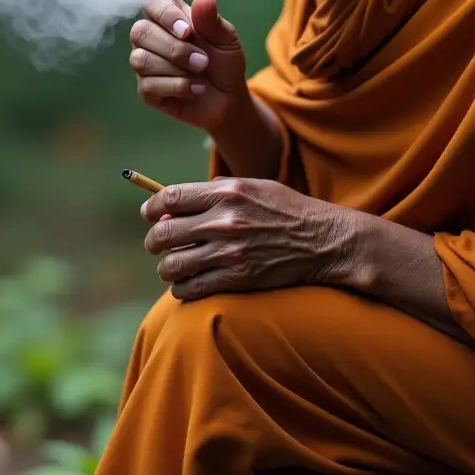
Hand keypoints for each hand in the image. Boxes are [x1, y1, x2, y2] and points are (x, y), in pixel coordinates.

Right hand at [129, 0, 246, 130]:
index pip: (151, 2)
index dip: (165, 14)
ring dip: (176, 68)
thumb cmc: (224, 62)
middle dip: (175, 49)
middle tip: (203, 60)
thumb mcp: (226, 39)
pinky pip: (148, 85)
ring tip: (200, 74)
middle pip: (140, 31)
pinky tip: (195, 89)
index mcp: (170, 16)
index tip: (188, 31)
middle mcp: (151, 37)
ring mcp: (146, 63)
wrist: (229, 98)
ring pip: (140, 59)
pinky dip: (178, 87)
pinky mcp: (146, 89)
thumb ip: (212, 21)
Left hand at [142, 178, 352, 299]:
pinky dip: (182, 288)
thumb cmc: (289, 211)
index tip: (149, 214)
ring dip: (167, 267)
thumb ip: (217, 190)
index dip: (152, 206)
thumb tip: (178, 200)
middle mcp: (224, 221)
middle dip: (154, 240)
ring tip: (173, 266)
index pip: (170, 197)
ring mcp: (229, 252)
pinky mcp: (236, 279)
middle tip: (157, 244)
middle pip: (163, 233)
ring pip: (171, 265)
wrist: (325, 241)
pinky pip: (190, 288)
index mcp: (227, 192)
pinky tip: (189, 283)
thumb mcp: (256, 186)